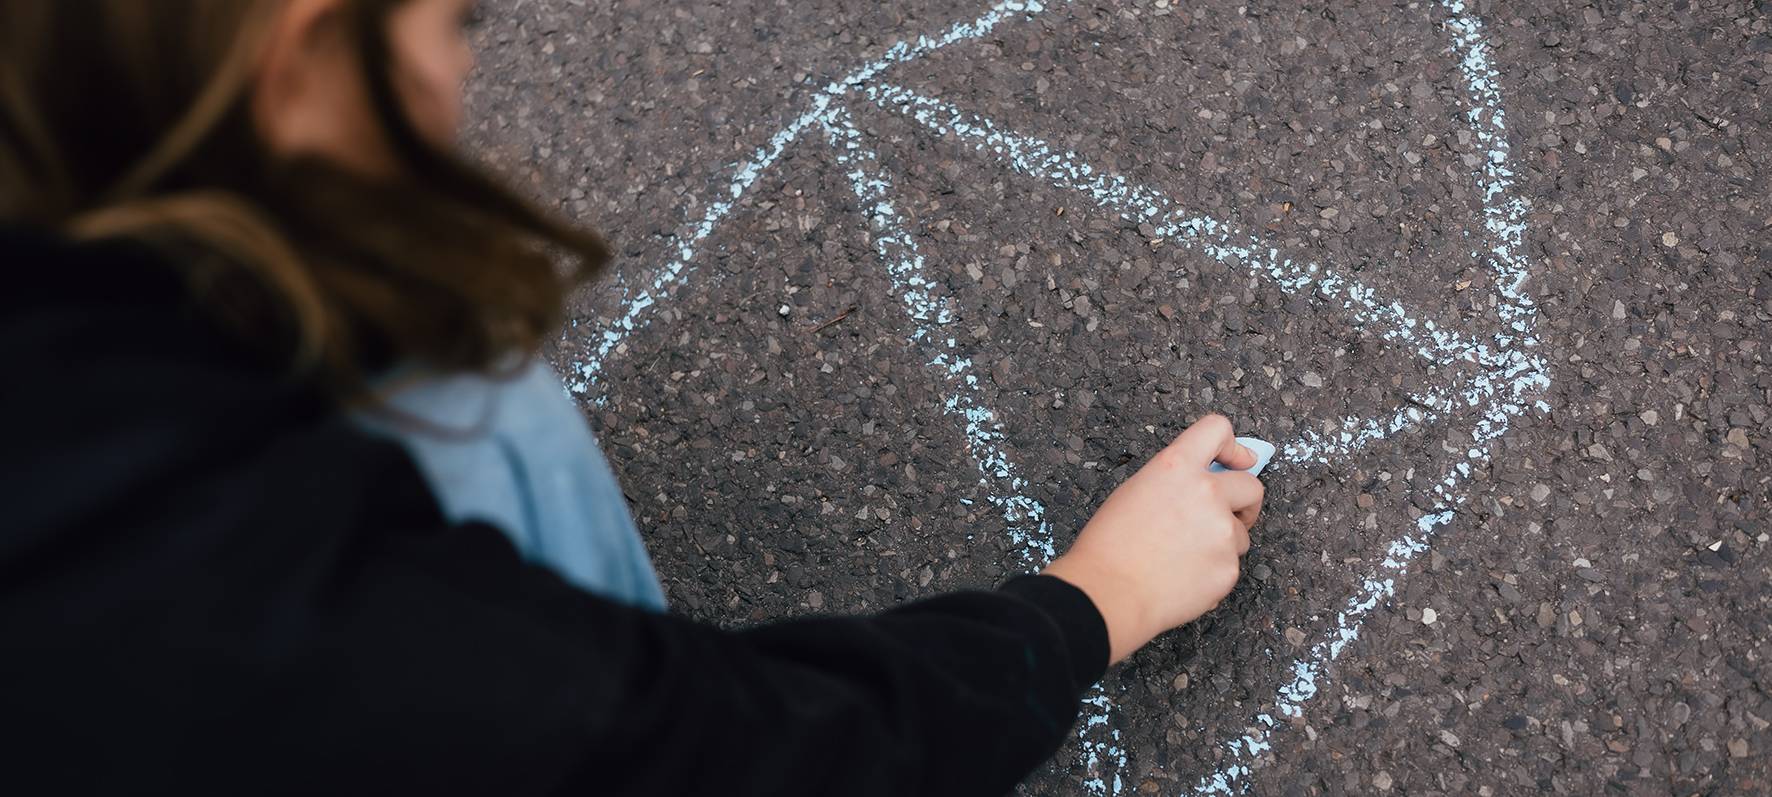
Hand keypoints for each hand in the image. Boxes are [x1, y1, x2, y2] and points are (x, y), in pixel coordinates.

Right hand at [1042, 415, 1264, 663]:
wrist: (1109, 593)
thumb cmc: (1109, 546)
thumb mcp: (1135, 492)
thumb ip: (1174, 482)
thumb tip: (1203, 486)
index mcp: (1176, 467)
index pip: (1217, 429)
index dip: (1232, 445)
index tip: (1236, 462)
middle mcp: (1206, 492)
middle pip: (1251, 486)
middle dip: (1245, 502)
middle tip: (1230, 517)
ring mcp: (1222, 532)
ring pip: (1240, 534)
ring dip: (1223, 543)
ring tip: (1182, 559)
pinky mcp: (1229, 568)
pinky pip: (1230, 566)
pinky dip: (1212, 572)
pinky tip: (1182, 579)